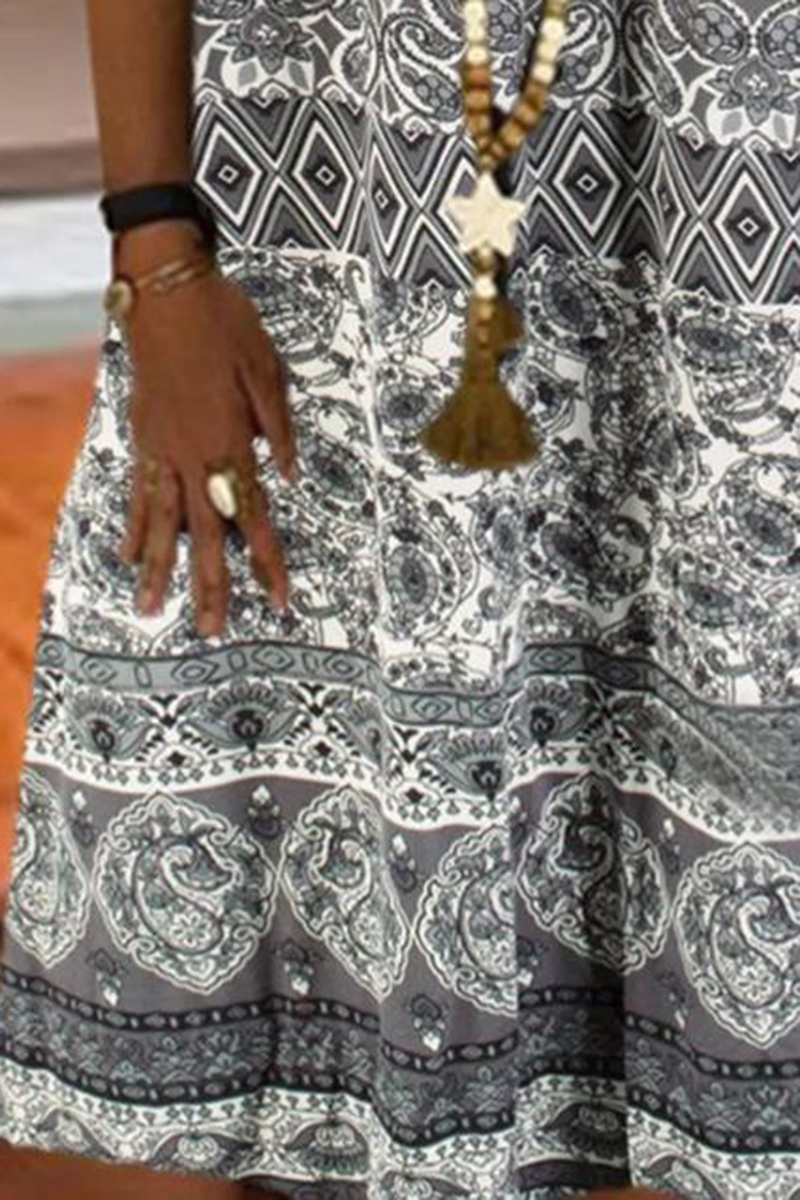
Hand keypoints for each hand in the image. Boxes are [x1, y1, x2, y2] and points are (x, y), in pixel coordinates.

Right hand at [117, 230, 297, 637]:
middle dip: (212, 586)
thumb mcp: (268, 370)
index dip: (267, 561)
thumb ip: (279, 428)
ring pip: (162, 524)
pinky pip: (138, 493)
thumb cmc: (224, 324)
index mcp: (232, 443)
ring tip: (153, 611)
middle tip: (213, 630)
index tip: (279, 599)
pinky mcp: (142, 438)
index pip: (252, 518)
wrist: (166, 289)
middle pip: (204, 536)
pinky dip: (134, 526)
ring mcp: (162, 451)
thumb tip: (289, 475)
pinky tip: (128, 556)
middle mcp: (194, 457)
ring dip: (160, 570)